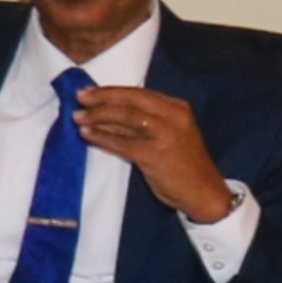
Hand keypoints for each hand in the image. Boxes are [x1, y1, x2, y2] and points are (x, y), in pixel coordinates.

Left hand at [71, 80, 235, 225]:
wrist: (204, 191)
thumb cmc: (183, 163)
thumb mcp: (171, 133)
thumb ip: (147, 120)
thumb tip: (108, 110)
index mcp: (177, 107)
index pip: (139, 93)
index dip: (111, 91)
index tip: (89, 91)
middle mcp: (173, 116)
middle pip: (131, 101)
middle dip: (102, 98)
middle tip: (79, 99)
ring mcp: (165, 134)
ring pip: (126, 118)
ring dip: (98, 116)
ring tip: (77, 117)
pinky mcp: (155, 154)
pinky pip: (122, 143)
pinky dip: (102, 137)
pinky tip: (86, 135)